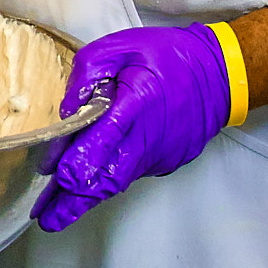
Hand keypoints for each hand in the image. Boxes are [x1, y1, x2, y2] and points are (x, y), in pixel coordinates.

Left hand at [30, 23, 230, 231]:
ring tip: (56, 213)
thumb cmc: (168, 56)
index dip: (78, 161)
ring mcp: (159, 154)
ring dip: (86, 198)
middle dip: (75, 202)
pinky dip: (108, 180)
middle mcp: (148, 137)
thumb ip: (88, 73)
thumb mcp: (121, 46)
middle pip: (107, 177)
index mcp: (136, 104)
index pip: (103, 139)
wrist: (219, 73)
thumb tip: (67, 109)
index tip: (55, 177)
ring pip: (116, 182)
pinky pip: (130, 173)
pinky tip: (86, 185)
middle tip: (48, 220)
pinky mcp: (165, 162)